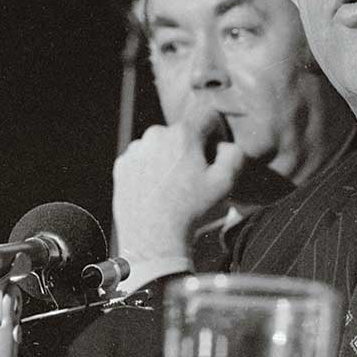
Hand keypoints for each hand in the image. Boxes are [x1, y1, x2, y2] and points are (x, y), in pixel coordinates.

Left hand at [112, 106, 246, 263]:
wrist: (154, 239)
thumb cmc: (191, 211)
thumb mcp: (225, 183)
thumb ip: (234, 153)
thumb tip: (225, 144)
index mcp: (182, 134)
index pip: (206, 117)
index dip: (215, 134)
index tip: (213, 154)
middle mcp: (155, 134)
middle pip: (181, 132)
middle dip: (190, 148)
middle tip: (193, 176)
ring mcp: (135, 150)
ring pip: (160, 144)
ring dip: (168, 157)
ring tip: (173, 186)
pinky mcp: (122, 165)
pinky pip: (142, 158)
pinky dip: (150, 168)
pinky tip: (157, 189)